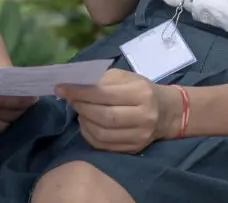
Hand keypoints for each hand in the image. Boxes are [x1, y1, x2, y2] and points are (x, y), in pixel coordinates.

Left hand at [56, 69, 182, 153]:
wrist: (166, 112)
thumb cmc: (141, 89)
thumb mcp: (125, 77)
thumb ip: (101, 80)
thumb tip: (73, 84)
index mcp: (141, 93)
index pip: (104, 94)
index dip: (80, 92)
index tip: (61, 88)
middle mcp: (143, 116)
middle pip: (103, 116)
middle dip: (81, 107)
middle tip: (70, 99)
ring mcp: (139, 136)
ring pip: (102, 133)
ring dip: (84, 121)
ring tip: (79, 110)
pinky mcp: (134, 148)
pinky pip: (104, 145)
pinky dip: (89, 134)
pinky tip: (87, 123)